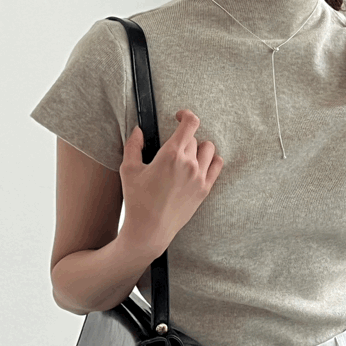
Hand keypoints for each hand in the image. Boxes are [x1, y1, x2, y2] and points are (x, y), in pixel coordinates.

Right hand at [119, 110, 223, 254]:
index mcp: (171, 155)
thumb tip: (138, 130)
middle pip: (194, 139)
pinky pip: (217, 165)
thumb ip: (133, 145)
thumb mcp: (128, 170)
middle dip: (182, 140)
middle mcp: (189, 164)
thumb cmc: (137, 201)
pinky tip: (200, 163)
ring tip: (187, 155)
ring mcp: (200, 178)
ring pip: (208, 149)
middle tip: (171, 150)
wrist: (150, 230)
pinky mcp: (204, 190)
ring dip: (198, 148)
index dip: (186, 115)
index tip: (178, 116)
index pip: (191, 124)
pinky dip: (211, 160)